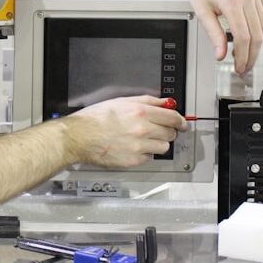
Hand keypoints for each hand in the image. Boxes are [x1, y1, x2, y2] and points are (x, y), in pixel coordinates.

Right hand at [64, 95, 186, 167]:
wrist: (80, 137)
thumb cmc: (96, 118)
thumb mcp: (122, 101)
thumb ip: (148, 101)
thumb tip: (166, 103)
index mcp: (141, 112)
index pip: (173, 118)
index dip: (181, 121)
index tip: (183, 124)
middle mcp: (143, 130)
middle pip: (171, 134)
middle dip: (167, 131)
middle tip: (158, 130)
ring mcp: (139, 147)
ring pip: (163, 147)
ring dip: (157, 143)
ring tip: (143, 139)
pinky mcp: (134, 161)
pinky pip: (149, 157)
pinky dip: (145, 153)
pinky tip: (133, 147)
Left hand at [182, 0, 262, 74]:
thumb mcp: (202, 11)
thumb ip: (213, 34)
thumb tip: (220, 55)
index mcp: (232, 2)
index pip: (243, 38)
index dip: (242, 56)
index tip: (238, 67)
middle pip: (257, 35)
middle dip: (252, 55)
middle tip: (244, 67)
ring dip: (258, 43)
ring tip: (247, 53)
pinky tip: (253, 35)